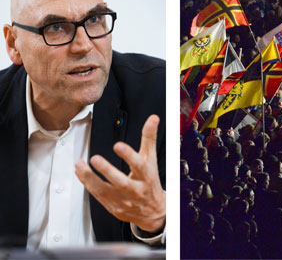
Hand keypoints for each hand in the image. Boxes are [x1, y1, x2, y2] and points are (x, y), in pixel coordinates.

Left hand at [75, 115, 165, 232]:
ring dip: (91, 178)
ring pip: (106, 191)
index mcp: (147, 176)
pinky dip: (88, 184)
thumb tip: (153, 118)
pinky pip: (98, 196)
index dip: (129, 156)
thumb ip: (149, 139)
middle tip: (95, 158)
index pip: (139, 165)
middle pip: (122, 182)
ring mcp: (124, 200)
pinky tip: (81, 173)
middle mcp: (136, 190)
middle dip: (107, 170)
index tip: (118, 146)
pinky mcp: (114, 207)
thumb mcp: (152, 160)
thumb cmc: (150, 181)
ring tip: (80, 165)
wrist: (153, 211)